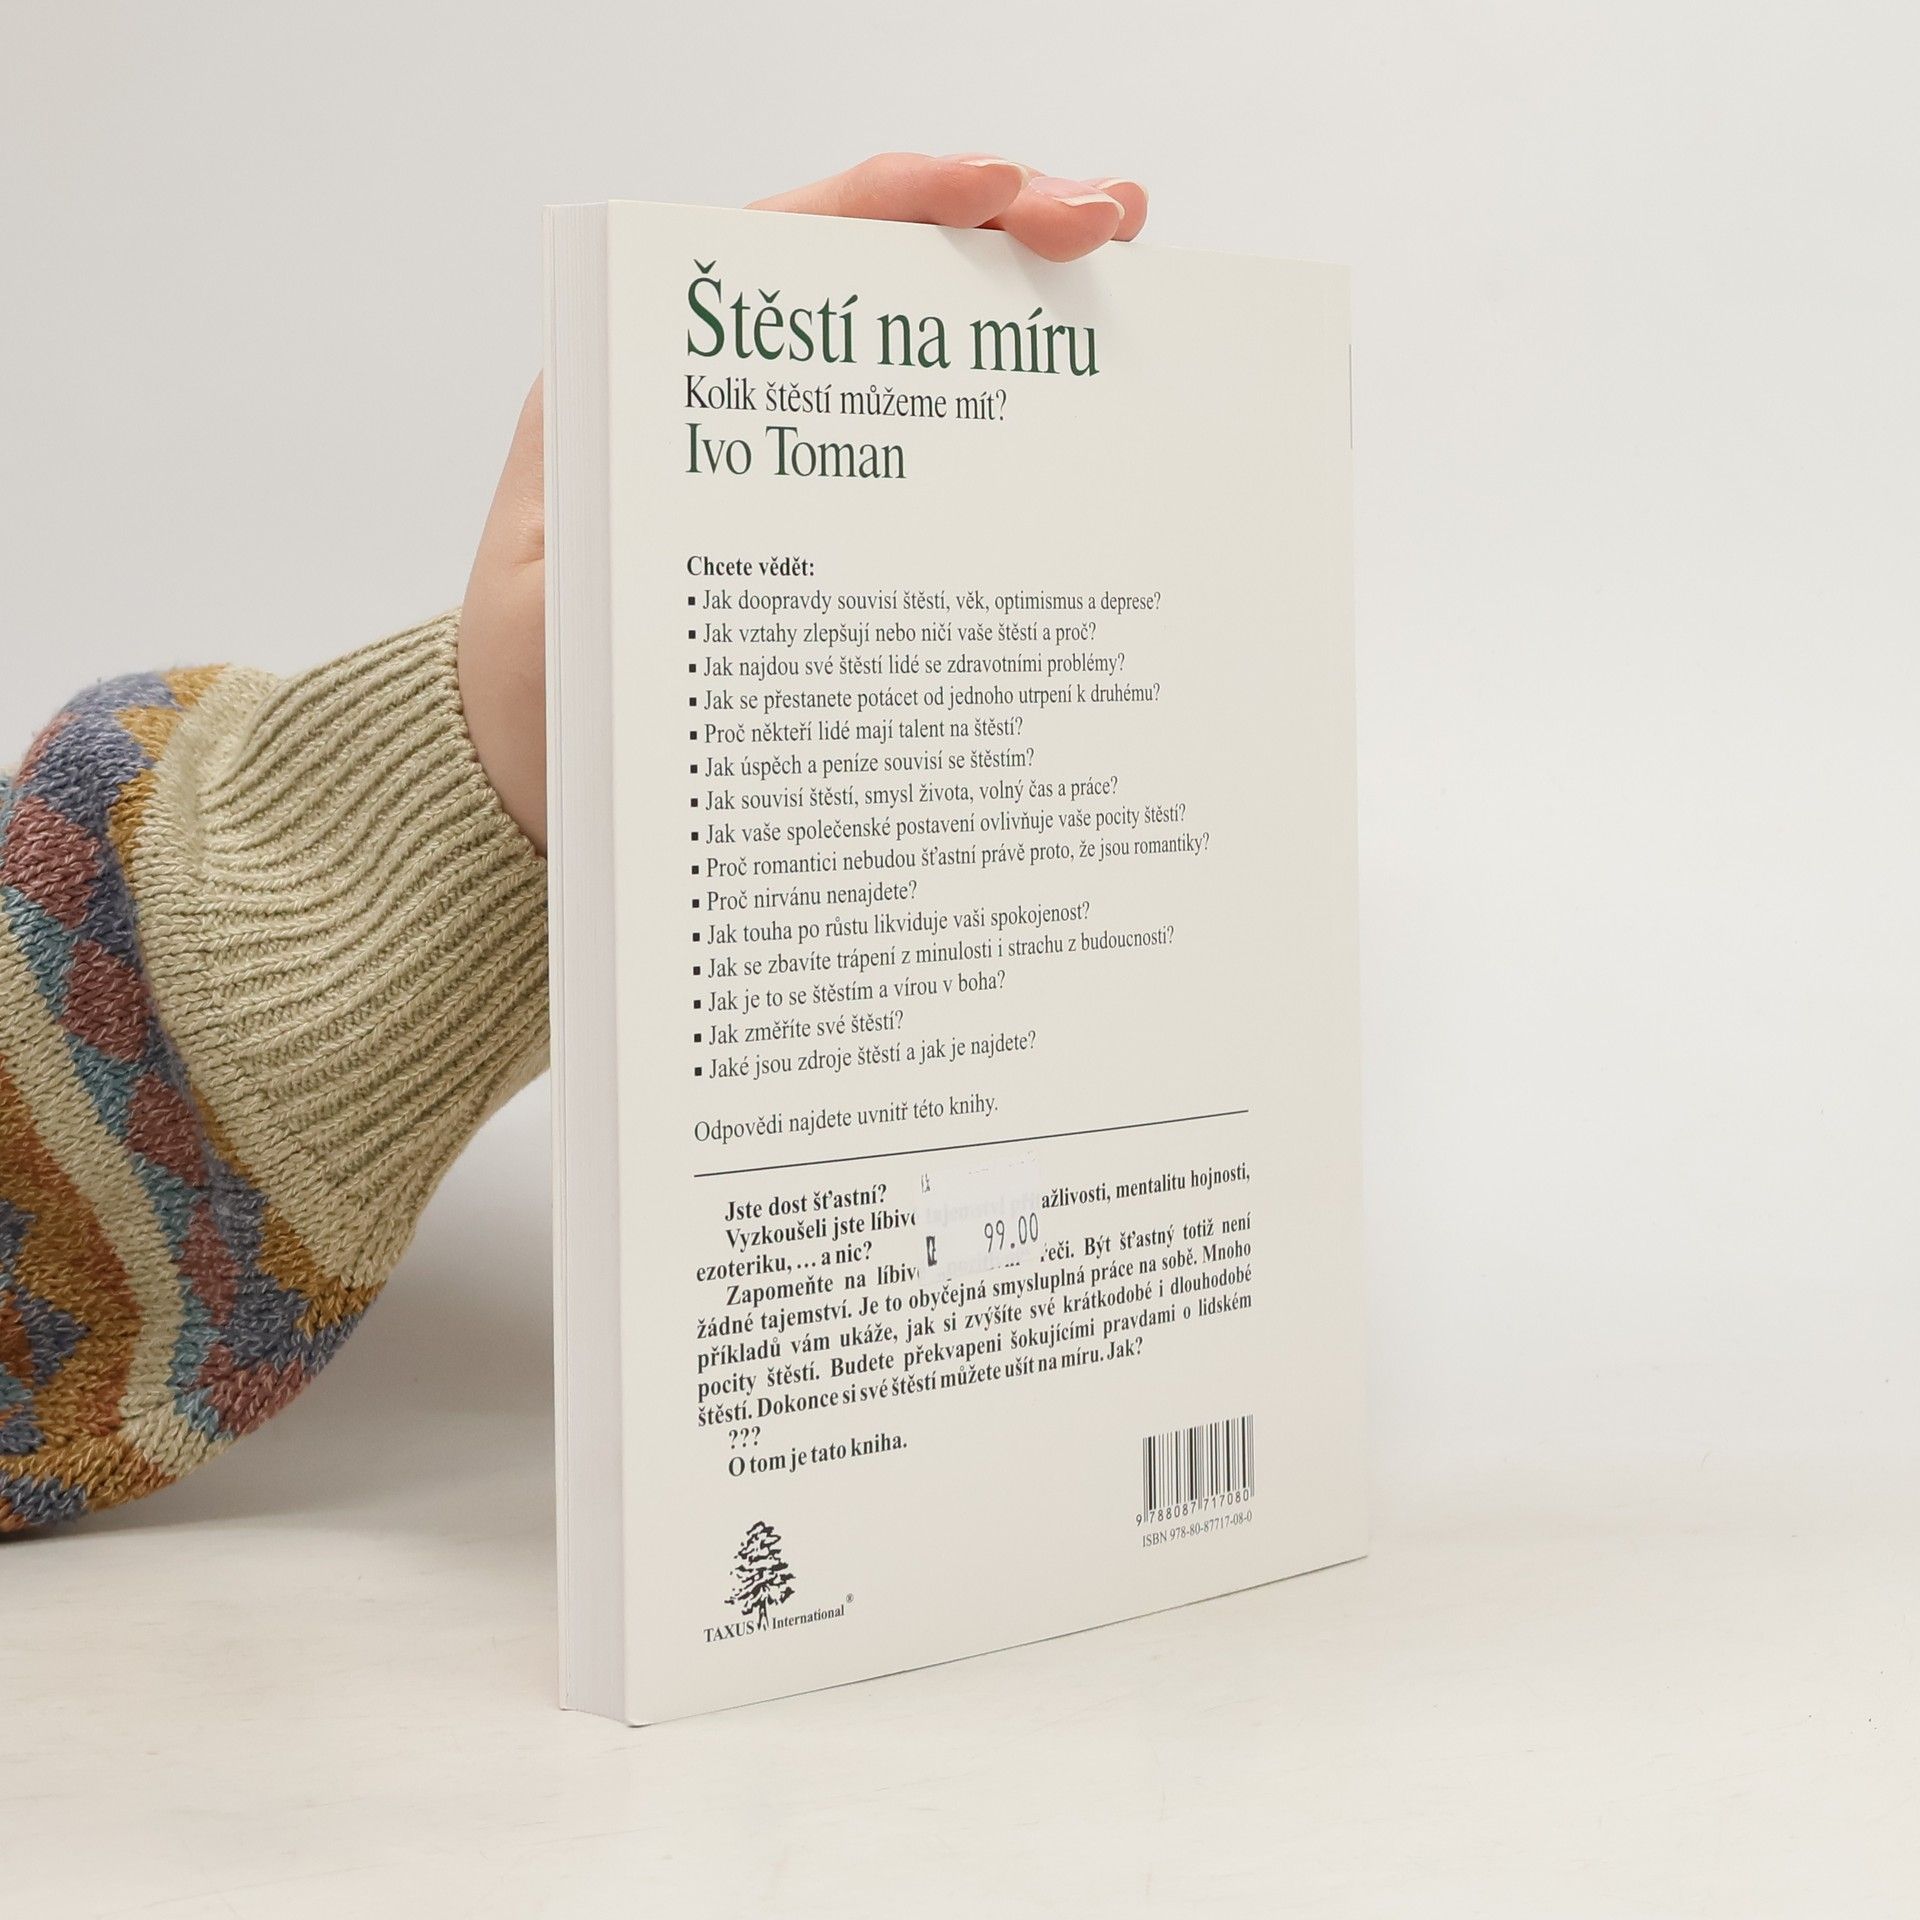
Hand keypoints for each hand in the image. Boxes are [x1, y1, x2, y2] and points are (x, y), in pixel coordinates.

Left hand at [457, 153, 1148, 850]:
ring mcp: (769, 455)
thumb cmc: (535, 706)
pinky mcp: (809, 517)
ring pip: (900, 345)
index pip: (777, 247)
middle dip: (991, 227)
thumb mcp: (564, 630)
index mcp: (635, 387)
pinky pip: (911, 440)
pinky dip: (992, 409)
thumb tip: (744, 518)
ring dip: (1008, 301)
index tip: (1003, 192)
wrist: (536, 780)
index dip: (898, 203)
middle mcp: (708, 398)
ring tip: (1119, 270)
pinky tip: (1071, 399)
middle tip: (1108, 220)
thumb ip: (625, 556)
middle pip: (860, 272)